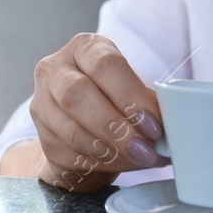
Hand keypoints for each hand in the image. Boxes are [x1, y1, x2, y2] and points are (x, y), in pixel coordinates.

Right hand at [13, 33, 167, 192]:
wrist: (84, 128)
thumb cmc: (115, 101)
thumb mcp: (132, 90)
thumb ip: (146, 102)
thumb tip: (170, 126)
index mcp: (84, 48)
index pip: (104, 65)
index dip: (130, 96)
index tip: (154, 125)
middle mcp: (55, 69)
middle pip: (78, 94)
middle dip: (116, 126)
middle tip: (145, 149)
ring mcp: (42, 103)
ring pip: (72, 130)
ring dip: (111, 150)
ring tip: (139, 159)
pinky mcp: (43, 137)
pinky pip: (69, 154)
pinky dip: (100, 163)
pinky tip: (121, 164)